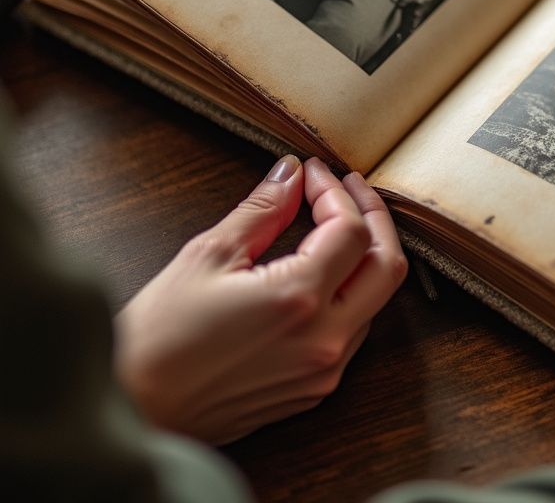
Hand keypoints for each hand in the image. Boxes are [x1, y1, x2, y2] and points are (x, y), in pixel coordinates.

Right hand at [114, 156, 407, 444]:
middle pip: (388, 266)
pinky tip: (325, 269)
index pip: (351, 230)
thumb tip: (291, 174)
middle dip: (375, 217)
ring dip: (366, 256)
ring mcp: (323, 371)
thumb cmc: (157, 338)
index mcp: (299, 299)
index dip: (335, 192)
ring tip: (337, 221)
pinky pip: (354, 332)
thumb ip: (262, 211)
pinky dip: (351, 292)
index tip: (313, 172)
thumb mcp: (207, 257)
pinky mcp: (312, 391)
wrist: (134, 414)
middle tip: (349, 188)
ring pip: (376, 301)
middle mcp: (324, 340)